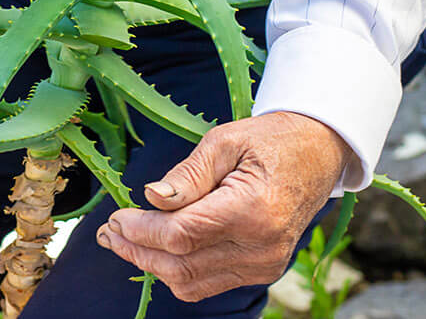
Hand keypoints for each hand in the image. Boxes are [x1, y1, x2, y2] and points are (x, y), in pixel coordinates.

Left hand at [96, 112, 350, 301]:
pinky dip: (176, 271)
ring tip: (122, 240)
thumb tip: (151, 197)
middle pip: (181, 265)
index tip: (114, 217)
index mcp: (253, 210)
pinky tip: (155, 248)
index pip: (181, 234)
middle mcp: (261, 247)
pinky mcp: (262, 271)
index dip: (140, 230)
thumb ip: (188, 174)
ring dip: (151, 265)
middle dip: (136, 250)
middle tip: (107, 232)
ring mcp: (264, 265)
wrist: (317, 154)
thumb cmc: (268, 141)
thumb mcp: (224, 142)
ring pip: (190, 282)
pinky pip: (207, 284)